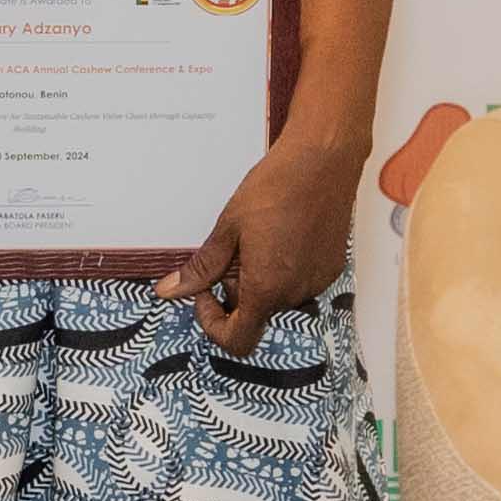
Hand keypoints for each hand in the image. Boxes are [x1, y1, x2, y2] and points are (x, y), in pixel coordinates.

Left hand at [156, 134, 363, 352]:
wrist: (324, 160)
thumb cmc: (276, 187)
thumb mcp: (228, 228)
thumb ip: (201, 268)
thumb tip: (169, 291)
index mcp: (266, 288)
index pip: (237, 340)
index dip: (213, 325)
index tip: (204, 294)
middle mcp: (295, 293)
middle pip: (256, 314)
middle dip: (234, 291)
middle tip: (228, 252)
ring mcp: (317, 281)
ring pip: (277, 296)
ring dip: (260, 279)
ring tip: (256, 237)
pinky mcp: (330, 268)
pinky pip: (298, 282)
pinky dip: (283, 269)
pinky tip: (279, 234)